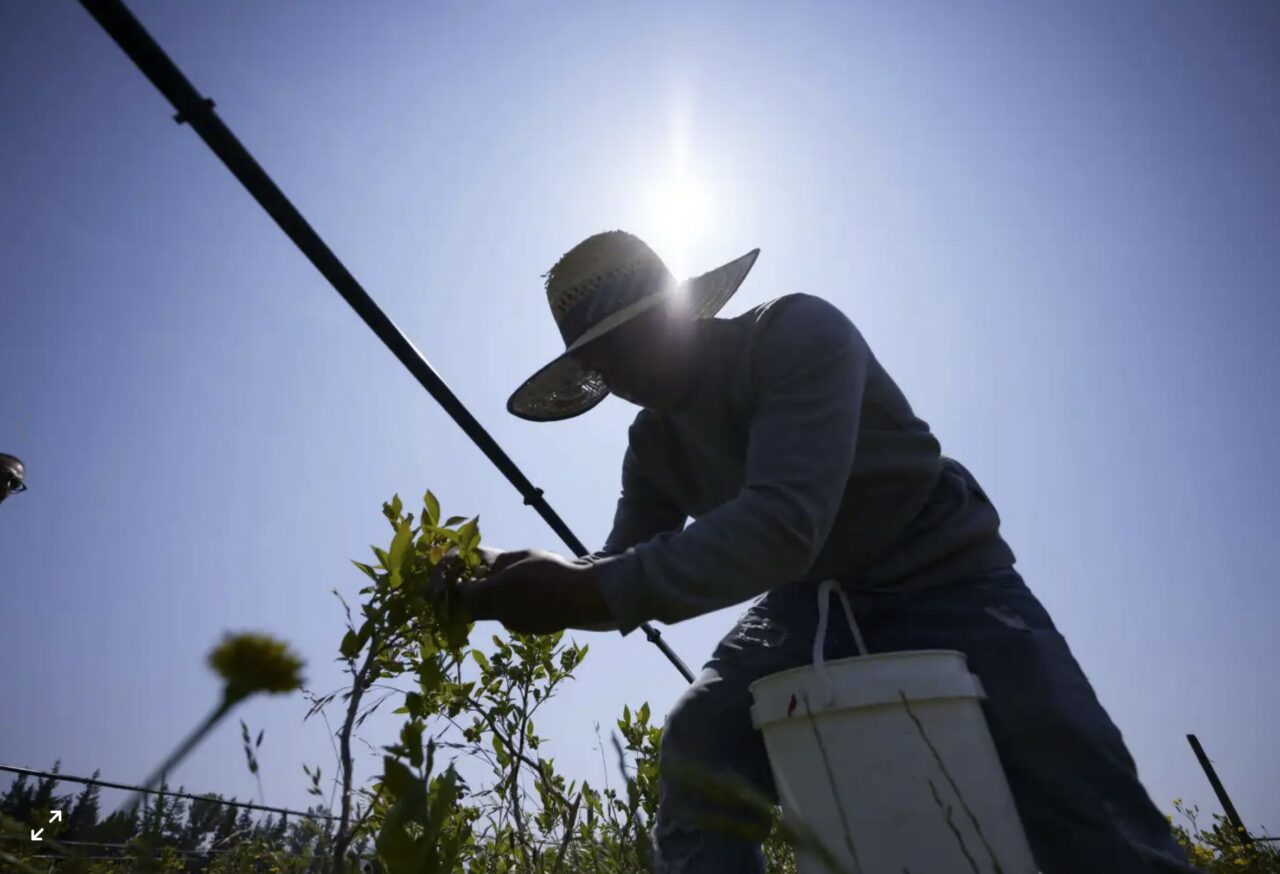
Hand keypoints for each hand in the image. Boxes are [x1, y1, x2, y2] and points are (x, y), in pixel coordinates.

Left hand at [460, 551, 612, 634]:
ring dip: (487, 602)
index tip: (457, 575)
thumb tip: (478, 560)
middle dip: (466, 597)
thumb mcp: (522, 556)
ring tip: (500, 585)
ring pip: (490, 614)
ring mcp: (513, 624)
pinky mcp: (526, 630)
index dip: (456, 584)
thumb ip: (497, 560)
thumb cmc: (552, 570)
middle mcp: (501, 612)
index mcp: (497, 591)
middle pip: (470, 610)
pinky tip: (523, 596)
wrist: (581, 596)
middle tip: (471, 582)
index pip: (462, 592)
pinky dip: (507, 607)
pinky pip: (508, 617)